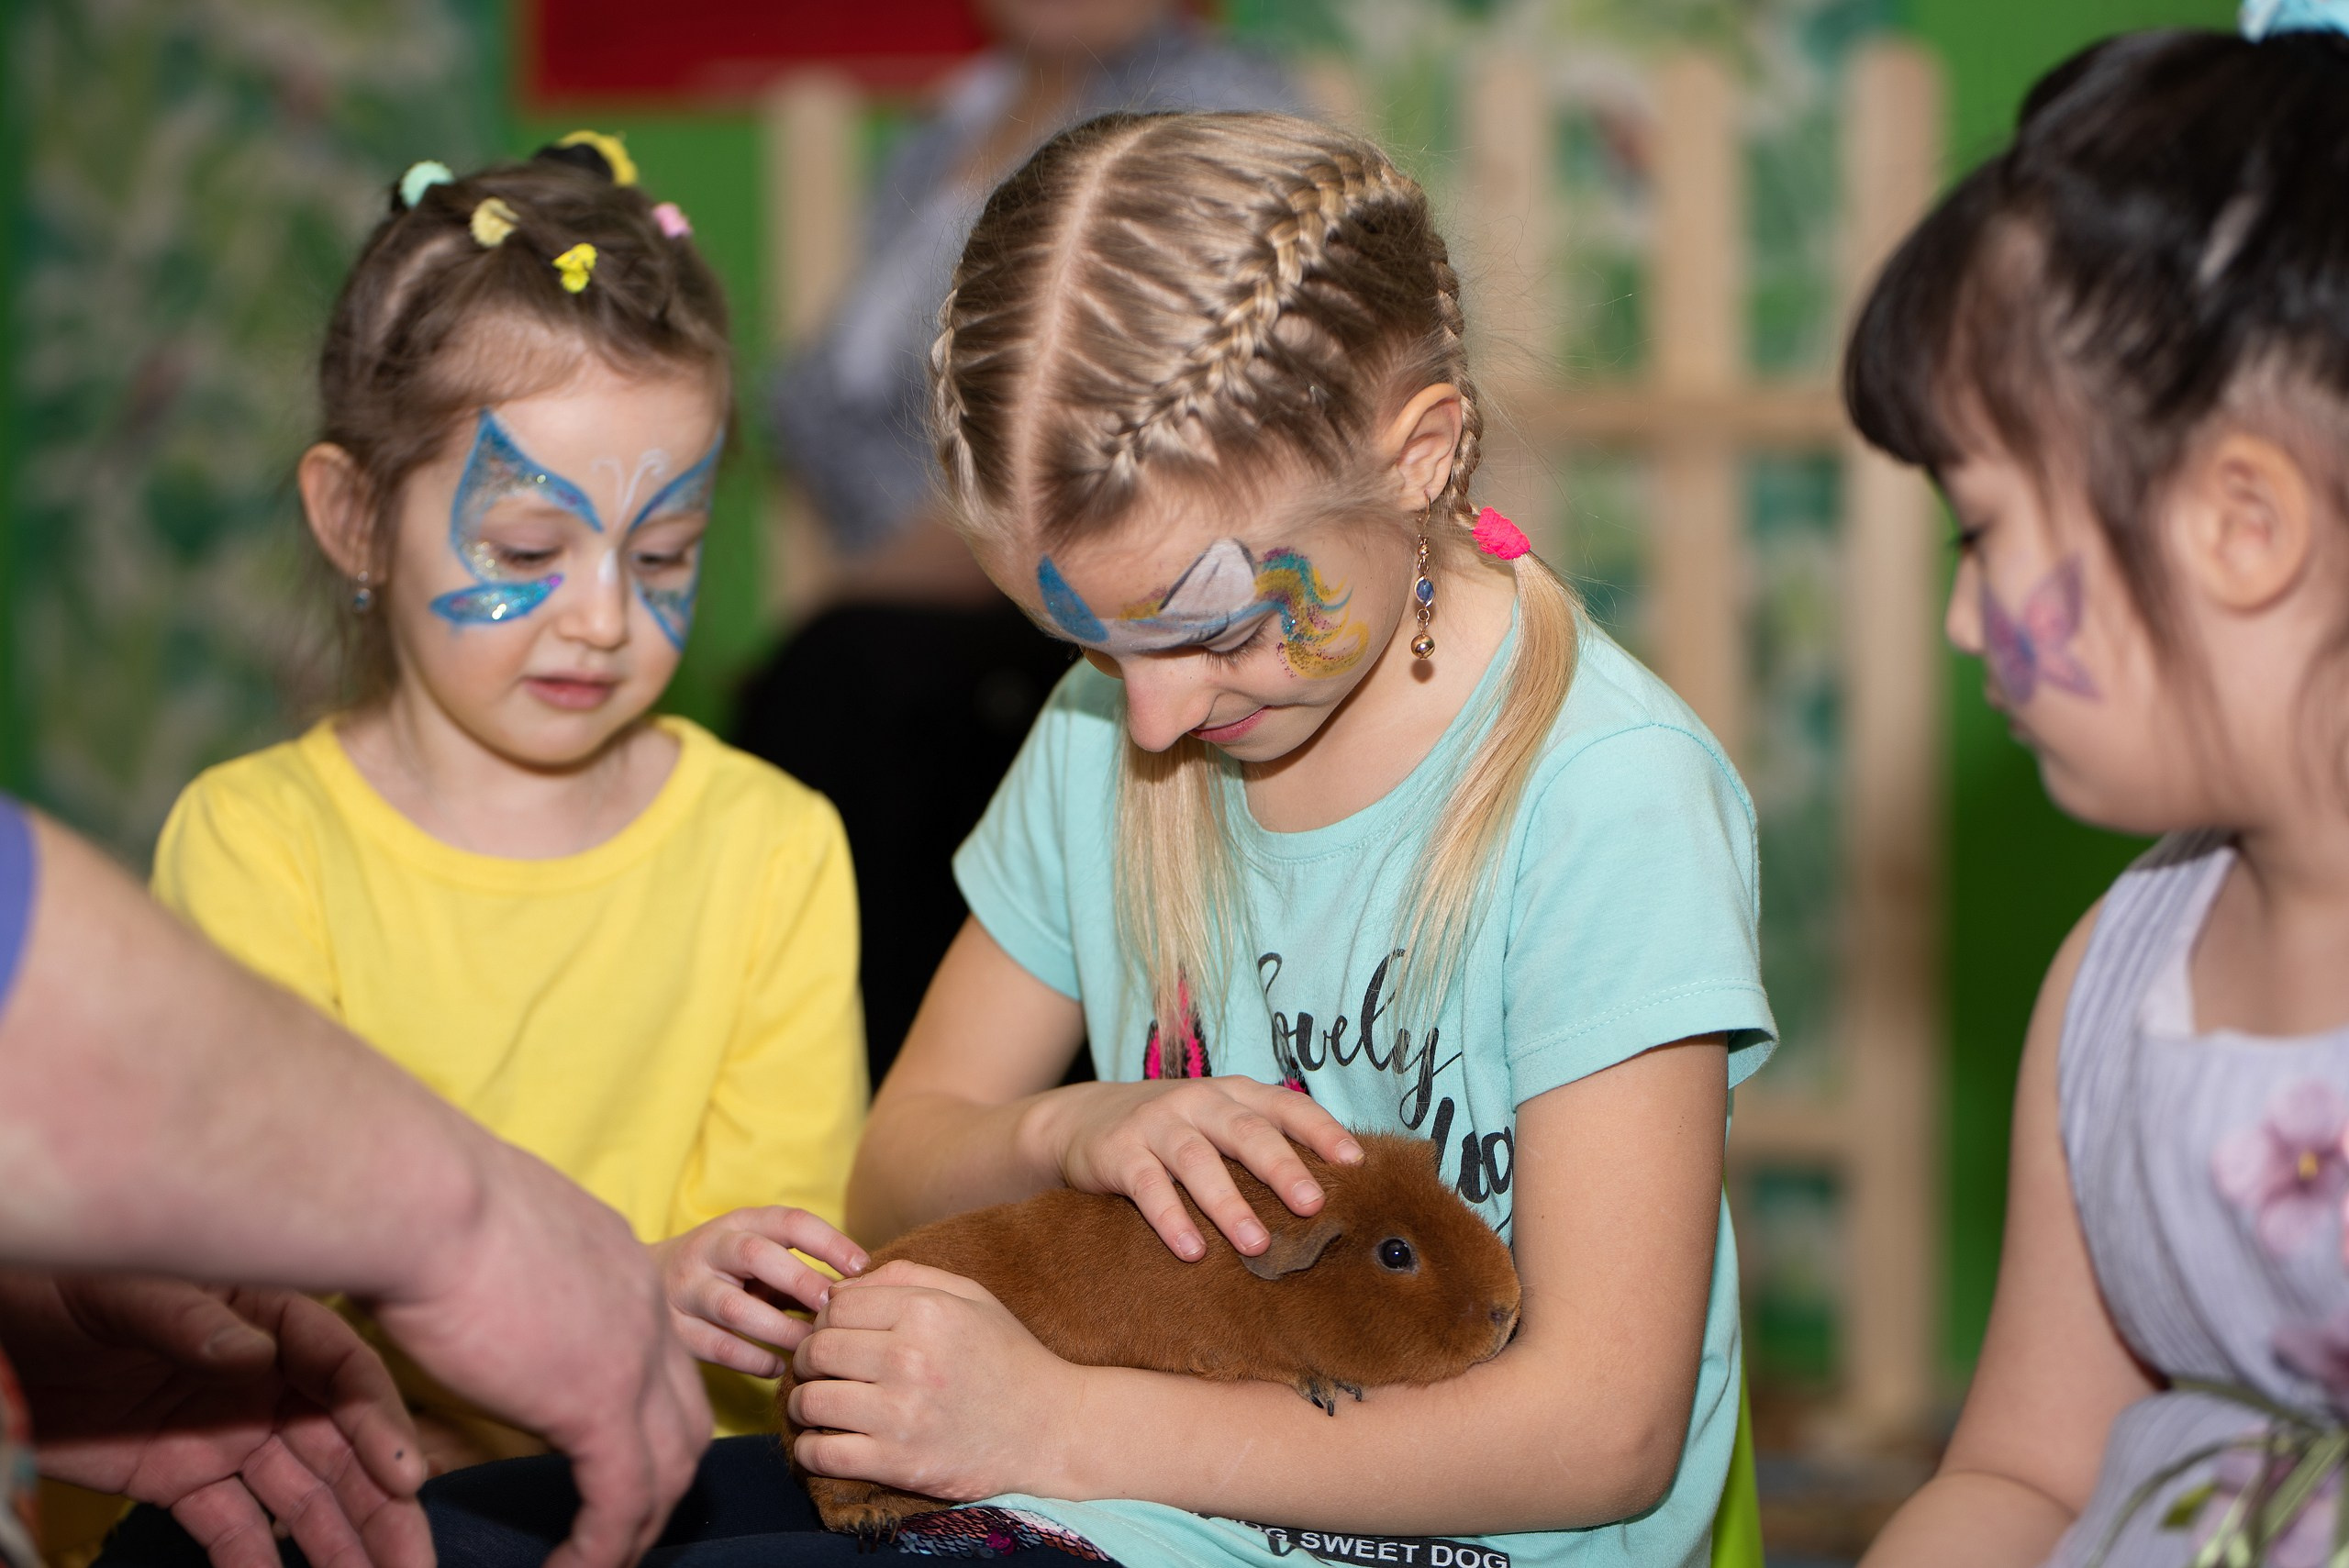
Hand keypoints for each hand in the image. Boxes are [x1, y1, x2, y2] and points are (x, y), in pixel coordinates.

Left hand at [0, 1272, 426, 1567]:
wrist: (4, 1324)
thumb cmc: (64, 1284)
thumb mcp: (124, 1289)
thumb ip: (188, 1319)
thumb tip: (255, 1358)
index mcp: (271, 1319)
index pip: (345, 1375)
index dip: (381, 1425)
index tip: (403, 1479)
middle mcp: (265, 1379)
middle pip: (341, 1448)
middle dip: (383, 1507)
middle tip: (414, 1563)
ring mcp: (228, 1431)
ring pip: (301, 1495)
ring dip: (338, 1543)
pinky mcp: (182, 1477)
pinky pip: (231, 1527)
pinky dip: (257, 1561)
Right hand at [366, 1139, 709, 1567]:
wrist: (423, 1196)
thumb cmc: (423, 1201)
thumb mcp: (489, 1233)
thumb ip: (508, 1271)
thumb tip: (477, 1294)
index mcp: (620, 1263)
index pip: (657, 1355)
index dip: (643, 1414)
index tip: (611, 1458)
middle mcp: (645, 1307)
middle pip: (684, 1415)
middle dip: (659, 1479)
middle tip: (620, 1526)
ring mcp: (633, 1356)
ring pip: (669, 1466)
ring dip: (636, 1525)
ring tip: (595, 1564)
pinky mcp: (597, 1405)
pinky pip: (620, 1501)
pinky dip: (603, 1548)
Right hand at [651, 1207, 868, 1376]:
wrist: (649, 1282)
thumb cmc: (728, 1271)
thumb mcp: (758, 1255)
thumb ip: (798, 1269)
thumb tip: (860, 1295)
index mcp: (740, 1223)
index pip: (788, 1221)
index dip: (828, 1242)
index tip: (862, 1267)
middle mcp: (709, 1249)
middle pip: (755, 1255)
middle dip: (800, 1281)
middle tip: (833, 1308)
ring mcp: (686, 1289)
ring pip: (734, 1308)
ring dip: (779, 1330)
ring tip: (810, 1346)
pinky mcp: (675, 1329)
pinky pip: (717, 1347)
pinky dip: (752, 1359)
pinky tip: (779, 1367)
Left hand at [786, 1261, 1075, 1502]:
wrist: (1051, 1429)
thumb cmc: (1007, 1357)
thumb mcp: (970, 1297)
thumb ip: (904, 1277)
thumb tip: (836, 1287)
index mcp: (926, 1311)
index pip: (836, 1305)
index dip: (825, 1318)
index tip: (833, 1334)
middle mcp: (909, 1358)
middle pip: (816, 1350)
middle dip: (807, 1359)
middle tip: (819, 1369)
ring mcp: (901, 1414)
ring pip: (810, 1401)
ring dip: (803, 1404)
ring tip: (818, 1405)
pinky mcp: (898, 1463)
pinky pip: (822, 1454)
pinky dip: (809, 1450)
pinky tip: (821, 1443)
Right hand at [1028, 1076, 1362, 1259]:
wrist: (1081, 1118)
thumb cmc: (1171, 1129)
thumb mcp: (1216, 1123)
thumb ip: (1261, 1143)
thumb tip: (1330, 1193)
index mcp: (1232, 1093)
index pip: (1285, 1105)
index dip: (1321, 1130)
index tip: (1355, 1162)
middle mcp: (1197, 1101)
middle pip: (1246, 1131)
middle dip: (1282, 1167)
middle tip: (1313, 1205)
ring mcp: (1156, 1123)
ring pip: (1198, 1161)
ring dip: (1229, 1204)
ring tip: (1257, 1244)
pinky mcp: (1119, 1152)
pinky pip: (1148, 1187)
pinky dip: (1171, 1218)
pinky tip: (1192, 1249)